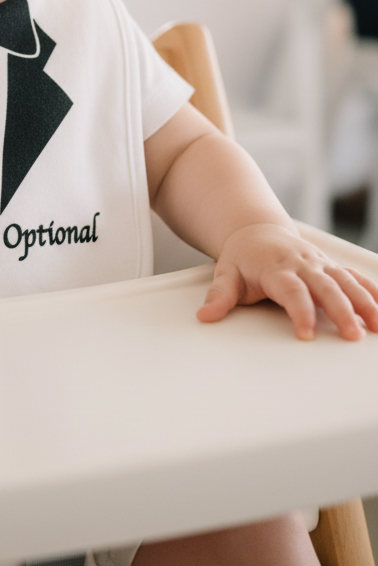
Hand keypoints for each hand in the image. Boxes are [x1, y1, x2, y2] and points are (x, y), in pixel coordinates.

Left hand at [197, 223, 377, 339]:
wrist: (255, 230)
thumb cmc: (242, 257)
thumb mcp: (226, 274)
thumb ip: (219, 296)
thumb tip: (205, 316)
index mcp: (276, 267)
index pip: (292, 290)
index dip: (300, 311)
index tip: (306, 334)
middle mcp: (302, 263)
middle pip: (326, 287)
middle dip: (341, 310)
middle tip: (352, 335)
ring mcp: (319, 263)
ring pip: (346, 281)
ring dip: (364, 302)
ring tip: (376, 326)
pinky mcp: (330, 265)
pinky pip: (355, 276)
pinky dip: (372, 290)